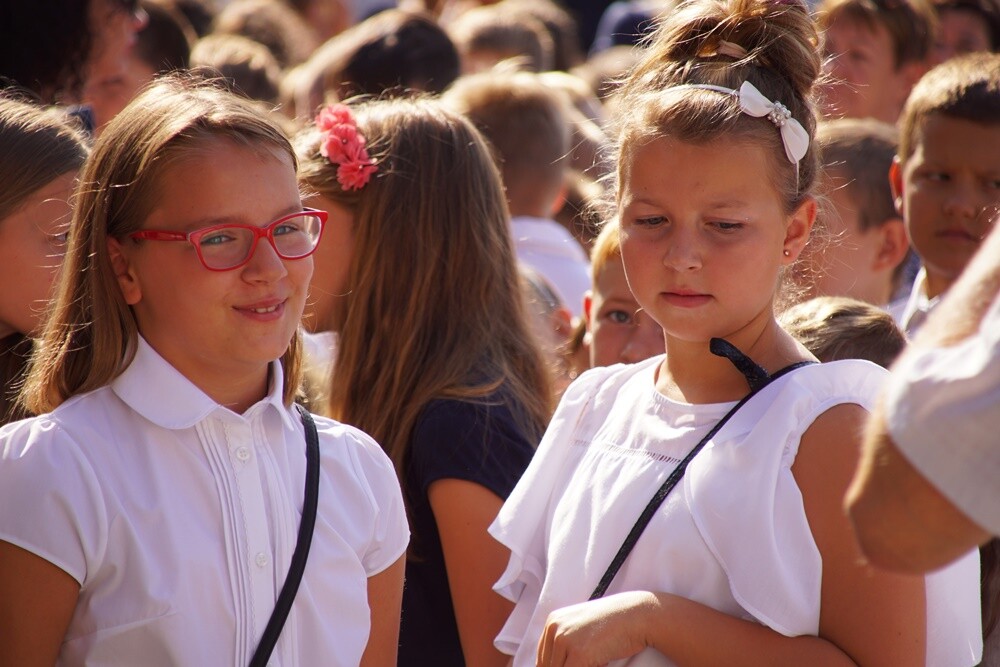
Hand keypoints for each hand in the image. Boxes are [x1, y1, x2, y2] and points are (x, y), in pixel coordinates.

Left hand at [536, 591, 656, 666]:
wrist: (637, 614)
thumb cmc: (613, 624)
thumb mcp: (581, 628)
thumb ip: (565, 644)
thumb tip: (550, 665)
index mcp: (552, 621)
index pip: (542, 659)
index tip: (575, 665)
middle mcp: (554, 628)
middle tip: (590, 660)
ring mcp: (564, 640)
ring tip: (598, 658)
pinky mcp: (578, 654)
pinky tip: (602, 663)